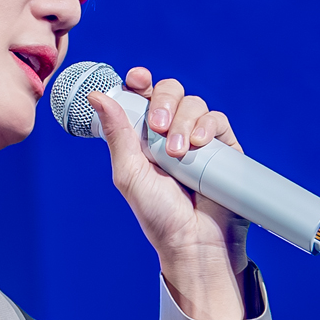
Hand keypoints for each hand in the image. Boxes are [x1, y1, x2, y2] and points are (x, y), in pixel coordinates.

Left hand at [89, 68, 250, 319]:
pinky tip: (199, 144)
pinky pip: (217, 120)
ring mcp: (198, 138)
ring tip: (177, 152)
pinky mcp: (223, 147)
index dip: (140, 82)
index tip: (138, 78)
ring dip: (183, 121)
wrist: (194, 241)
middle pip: (170, 92)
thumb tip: (96, 95)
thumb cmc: (158, 214)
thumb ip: (116, 133)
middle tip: (156, 126)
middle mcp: (171, 132)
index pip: (143, 96)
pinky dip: (207, 126)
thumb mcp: (128, 173)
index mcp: (143, 136)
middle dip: (162, 102)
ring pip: (194, 103)